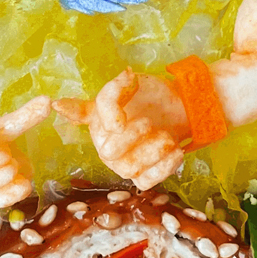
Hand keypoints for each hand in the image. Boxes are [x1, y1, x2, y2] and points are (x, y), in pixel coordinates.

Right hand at [56, 71, 188, 189]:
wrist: (176, 110)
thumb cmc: (149, 98)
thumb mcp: (134, 83)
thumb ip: (123, 84)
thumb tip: (125, 75)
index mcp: (97, 117)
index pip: (80, 113)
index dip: (87, 117)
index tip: (118, 123)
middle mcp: (105, 144)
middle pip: (108, 151)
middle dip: (133, 136)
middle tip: (149, 123)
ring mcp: (123, 164)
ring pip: (130, 169)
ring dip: (154, 150)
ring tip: (166, 136)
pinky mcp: (143, 177)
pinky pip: (147, 182)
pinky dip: (165, 166)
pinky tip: (175, 149)